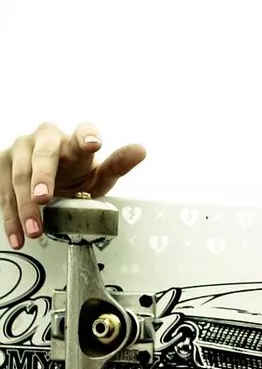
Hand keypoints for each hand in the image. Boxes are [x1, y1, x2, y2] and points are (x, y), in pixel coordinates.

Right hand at [0, 122, 145, 249]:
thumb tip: (141, 150)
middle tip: (44, 198)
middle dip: (42, 178)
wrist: (51, 180)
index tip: (93, 143)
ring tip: (34, 230)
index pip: (83, 133)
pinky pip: (3, 191)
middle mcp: (45, 137)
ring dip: (25, 206)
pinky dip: (10, 217)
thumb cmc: (77, 174)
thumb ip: (118, 165)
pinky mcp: (3, 163)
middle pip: (43, 156)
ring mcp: (21, 148)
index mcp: (73, 139)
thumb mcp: (100, 174)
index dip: (87, 136)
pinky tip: (18, 235)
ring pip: (19, 176)